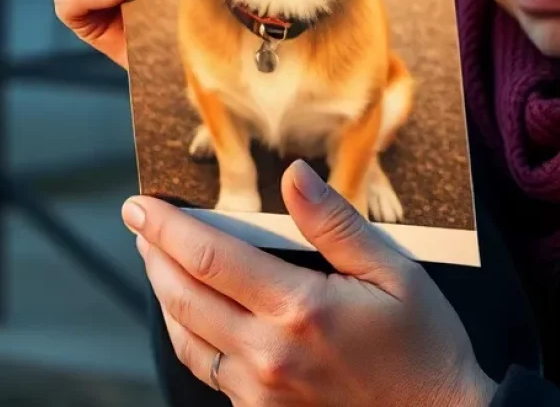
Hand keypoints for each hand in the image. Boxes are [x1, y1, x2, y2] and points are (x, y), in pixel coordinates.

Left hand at [125, 160, 496, 406]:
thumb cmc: (421, 343)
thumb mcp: (392, 270)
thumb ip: (334, 222)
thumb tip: (293, 174)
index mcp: (299, 309)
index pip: (211, 257)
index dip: (168, 228)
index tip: (140, 205)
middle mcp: (268, 354)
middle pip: (184, 297)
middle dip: (154, 255)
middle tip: (138, 222)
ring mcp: (261, 392)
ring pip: (187, 337)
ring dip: (163, 293)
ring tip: (155, 259)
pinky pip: (207, 369)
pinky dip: (187, 333)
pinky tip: (190, 311)